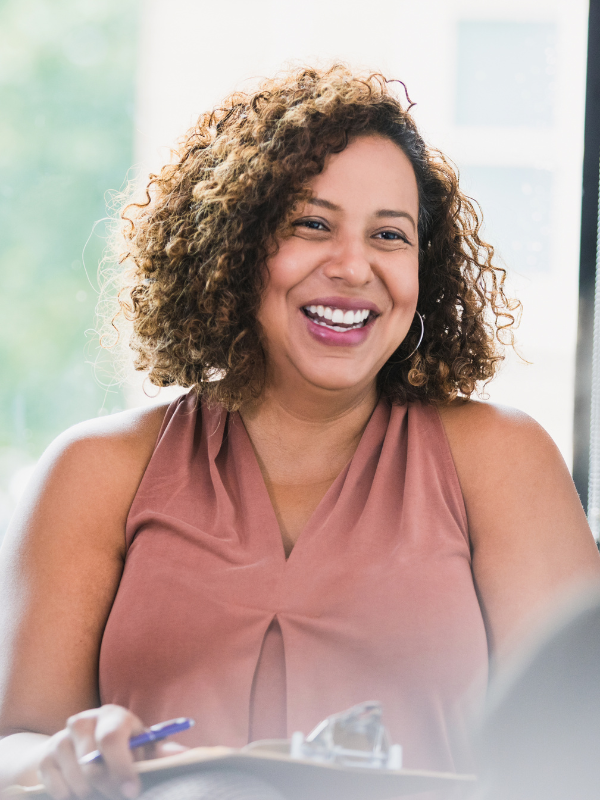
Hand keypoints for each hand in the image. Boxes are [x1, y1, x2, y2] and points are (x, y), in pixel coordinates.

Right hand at [37, 704, 182, 799]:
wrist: (77, 745)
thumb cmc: (120, 746)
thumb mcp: (141, 745)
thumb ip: (160, 751)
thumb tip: (185, 755)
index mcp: (113, 716)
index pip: (112, 739)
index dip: (122, 768)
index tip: (132, 792)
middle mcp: (84, 721)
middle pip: (92, 764)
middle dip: (108, 787)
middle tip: (118, 795)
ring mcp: (61, 738)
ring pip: (77, 780)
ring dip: (91, 793)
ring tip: (100, 790)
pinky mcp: (45, 757)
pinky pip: (58, 788)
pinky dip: (70, 795)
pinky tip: (79, 790)